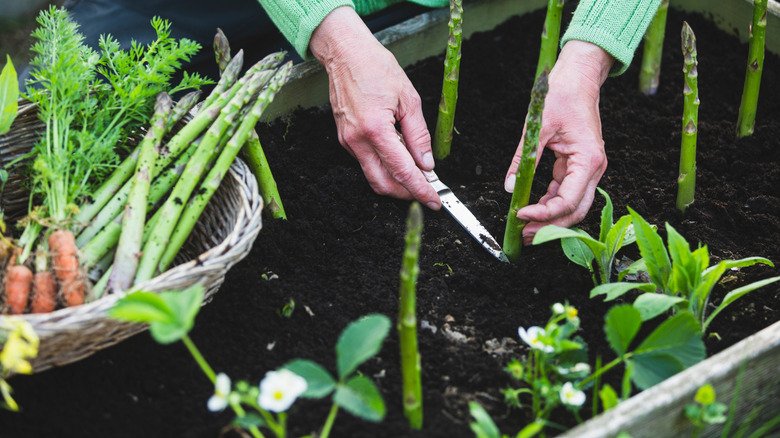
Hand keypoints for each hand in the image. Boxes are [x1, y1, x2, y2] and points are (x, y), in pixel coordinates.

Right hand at [310, 7, 440, 209]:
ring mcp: (348, 141)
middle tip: (426, 192)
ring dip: (395, 181)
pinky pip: (366, 161)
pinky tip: (399, 156)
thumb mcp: (408, 98)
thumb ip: (418, 134)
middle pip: (382, 183)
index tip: (434, 200)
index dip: (419, 189)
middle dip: (405, 193)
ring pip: (373, 175)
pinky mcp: (345, 139)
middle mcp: (357, 140)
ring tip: (416, 173)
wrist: (345, 53)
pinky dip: (384, 166)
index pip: (402, 170)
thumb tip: (426, 163)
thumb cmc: (375, 67)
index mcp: (375, 129)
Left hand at [504, 40, 613, 244]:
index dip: (544, 213)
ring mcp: (587, 169)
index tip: (520, 214)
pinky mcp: (578, 166)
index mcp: (588, 159)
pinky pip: (566, 191)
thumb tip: (510, 186)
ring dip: (550, 218)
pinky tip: (532, 208)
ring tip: (524, 226)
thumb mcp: (538, 126)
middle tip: (524, 235)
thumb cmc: (563, 95)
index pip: (567, 200)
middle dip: (549, 225)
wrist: (579, 78)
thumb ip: (524, 158)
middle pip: (574, 210)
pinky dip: (549, 202)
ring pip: (572, 204)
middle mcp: (593, 168)